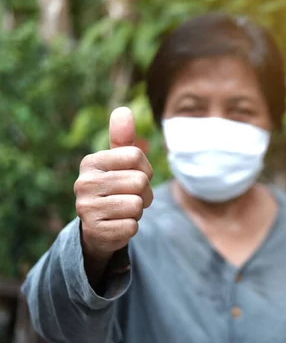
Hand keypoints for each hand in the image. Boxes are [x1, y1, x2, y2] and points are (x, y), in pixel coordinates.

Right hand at [74, 107, 153, 264]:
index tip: (134, 175)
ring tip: (123, 210)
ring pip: (137, 205)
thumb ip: (122, 138)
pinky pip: (132, 226)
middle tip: (129, 197)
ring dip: (138, 211)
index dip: (145, 168)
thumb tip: (123, 110)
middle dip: (144, 192)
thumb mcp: (118, 162)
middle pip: (140, 181)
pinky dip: (131, 227)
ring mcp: (86, 209)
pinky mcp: (95, 232)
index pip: (136, 155)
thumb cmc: (114, 188)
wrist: (98, 228)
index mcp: (91, 162)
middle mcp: (83, 183)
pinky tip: (117, 225)